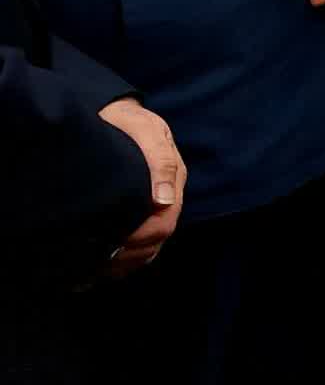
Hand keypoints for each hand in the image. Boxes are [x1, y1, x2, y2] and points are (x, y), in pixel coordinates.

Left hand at [98, 98, 184, 276]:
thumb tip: (164, 201)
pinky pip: (137, 243)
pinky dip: (119, 260)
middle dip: (129, 256)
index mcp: (173, 177)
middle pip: (157, 239)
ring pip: (148, 247)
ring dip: (124, 262)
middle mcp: (166, 194)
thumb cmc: (125, 120)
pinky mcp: (138, 208)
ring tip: (93, 272)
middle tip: (95, 267)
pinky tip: (96, 267)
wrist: (109, 112)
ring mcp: (153, 203)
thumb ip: (159, 159)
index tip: (112, 247)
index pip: (165, 221)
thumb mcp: (144, 129)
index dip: (141, 239)